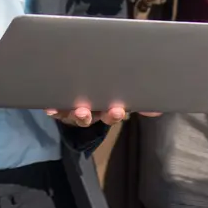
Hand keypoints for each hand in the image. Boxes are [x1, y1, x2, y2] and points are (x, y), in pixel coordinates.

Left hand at [44, 103, 160, 126]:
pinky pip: (55, 111)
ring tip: (80, 111)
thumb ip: (137, 103)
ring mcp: (72, 110)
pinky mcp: (58, 107)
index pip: (112, 114)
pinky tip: (50, 108)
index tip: (118, 110)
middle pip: (94, 117)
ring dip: (78, 115)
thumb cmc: (102, 93)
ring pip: (75, 116)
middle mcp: (90, 112)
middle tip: (104, 111)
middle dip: (99, 115)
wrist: (77, 91)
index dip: (115, 114)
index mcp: (105, 109)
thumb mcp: (119, 98)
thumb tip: (157, 110)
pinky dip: (53, 110)